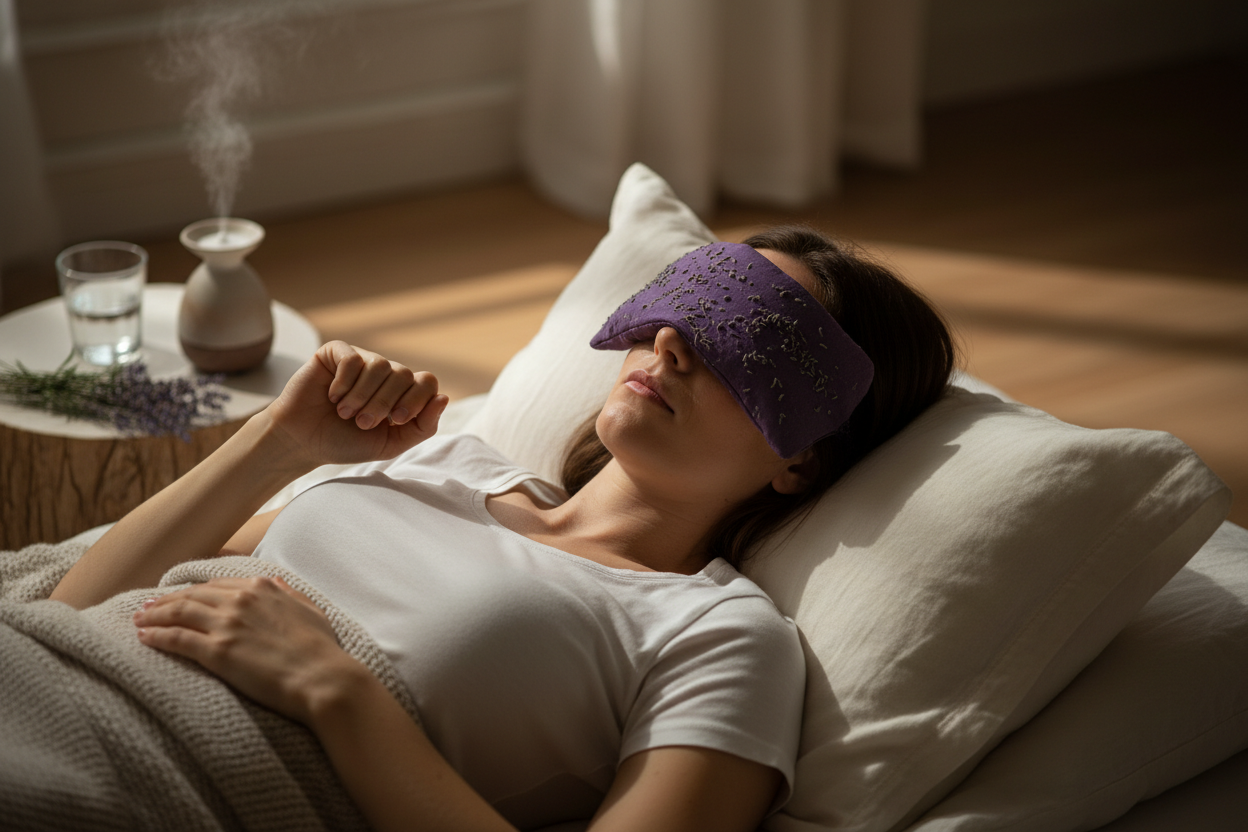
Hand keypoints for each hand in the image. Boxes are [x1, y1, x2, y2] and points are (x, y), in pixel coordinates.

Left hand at [134, 576, 358, 725]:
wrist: (323, 677)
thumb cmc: (322, 648)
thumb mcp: (309, 609)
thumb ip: (287, 593)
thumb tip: (273, 583)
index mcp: (263, 587)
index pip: (216, 584)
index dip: (193, 590)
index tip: (179, 596)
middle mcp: (241, 600)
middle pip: (192, 595)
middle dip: (166, 599)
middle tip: (147, 606)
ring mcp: (227, 624)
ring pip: (179, 612)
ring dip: (154, 615)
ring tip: (138, 620)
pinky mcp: (218, 651)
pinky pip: (177, 639)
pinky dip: (157, 636)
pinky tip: (144, 638)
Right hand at [268, 341, 448, 466]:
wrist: (303, 441)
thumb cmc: (346, 442)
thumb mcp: (390, 443)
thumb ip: (423, 426)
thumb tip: (444, 398)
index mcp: (401, 393)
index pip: (427, 382)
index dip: (416, 401)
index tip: (395, 421)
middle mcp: (385, 373)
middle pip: (404, 374)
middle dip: (384, 404)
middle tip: (363, 422)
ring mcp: (362, 361)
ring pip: (380, 365)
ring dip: (363, 396)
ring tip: (346, 413)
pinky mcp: (336, 353)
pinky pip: (352, 358)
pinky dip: (344, 382)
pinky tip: (332, 395)